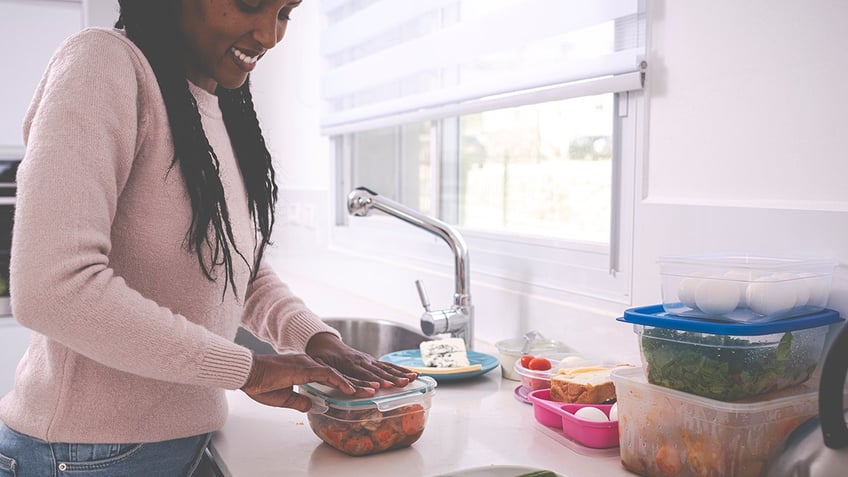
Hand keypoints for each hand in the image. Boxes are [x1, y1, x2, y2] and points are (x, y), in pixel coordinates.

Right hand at [240, 352, 368, 411]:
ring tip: (370, 391)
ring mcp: (308, 364)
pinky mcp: (304, 368)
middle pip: (339, 376)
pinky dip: (340, 382)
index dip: (346, 385)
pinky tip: (351, 390)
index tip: (360, 392)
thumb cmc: (261, 384)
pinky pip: (327, 375)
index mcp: (305, 370)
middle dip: (358, 384)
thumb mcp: (284, 398)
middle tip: (375, 390)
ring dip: (355, 384)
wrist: (248, 374)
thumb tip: (313, 405)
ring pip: (337, 374)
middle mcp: (310, 365)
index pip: (331, 378)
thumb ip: (300, 401)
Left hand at [306, 332, 417, 388]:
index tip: (382, 386)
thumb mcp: (317, 364)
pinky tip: (411, 374)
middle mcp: (360, 360)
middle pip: (378, 371)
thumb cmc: (319, 355)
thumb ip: (327, 374)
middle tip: (404, 383)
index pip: (361, 374)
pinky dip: (400, 369)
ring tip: (413, 378)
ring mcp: (367, 360)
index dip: (371, 380)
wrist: (323, 342)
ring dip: (400, 373)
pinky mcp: (371, 361)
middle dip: (392, 377)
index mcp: (347, 363)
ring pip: (386, 367)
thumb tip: (337, 384)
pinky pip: (388, 365)